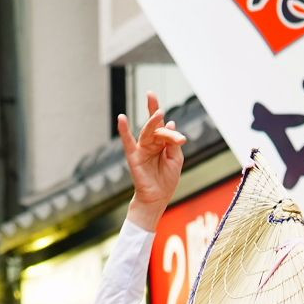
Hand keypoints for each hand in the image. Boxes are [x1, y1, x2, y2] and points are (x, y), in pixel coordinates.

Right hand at [117, 92, 185, 222]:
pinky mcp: (134, 157)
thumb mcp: (176, 160)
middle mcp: (151, 143)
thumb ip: (173, 143)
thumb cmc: (167, 180)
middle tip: (158, 104)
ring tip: (158, 112)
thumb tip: (170, 123)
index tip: (181, 140)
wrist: (158, 198)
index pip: (166, 129)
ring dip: (152, 122)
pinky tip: (121, 118)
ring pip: (147, 132)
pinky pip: (127, 142)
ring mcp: (142, 149)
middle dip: (156, 114)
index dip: (173, 133)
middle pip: (155, 126)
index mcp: (162, 143)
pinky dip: (124, 130)